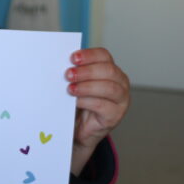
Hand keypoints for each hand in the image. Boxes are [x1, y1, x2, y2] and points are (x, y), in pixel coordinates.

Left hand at [64, 48, 129, 174]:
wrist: (81, 128)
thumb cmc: (80, 102)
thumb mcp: (78, 83)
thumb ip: (75, 73)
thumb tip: (62, 64)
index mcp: (111, 69)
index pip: (104, 56)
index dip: (89, 55)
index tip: (73, 58)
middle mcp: (120, 82)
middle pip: (108, 70)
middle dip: (87, 71)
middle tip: (69, 75)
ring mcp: (121, 99)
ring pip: (109, 88)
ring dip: (87, 87)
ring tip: (71, 89)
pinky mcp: (115, 115)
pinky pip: (103, 106)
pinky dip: (88, 102)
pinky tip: (77, 101)